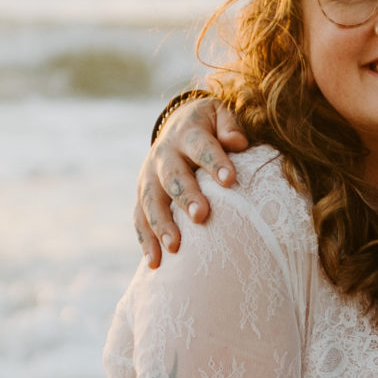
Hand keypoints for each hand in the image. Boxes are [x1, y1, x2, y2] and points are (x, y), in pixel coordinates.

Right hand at [133, 99, 249, 267]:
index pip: (201, 146)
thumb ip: (229, 125)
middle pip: (172, 176)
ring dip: (161, 224)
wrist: (177, 125)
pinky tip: (155, 262)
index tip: (230, 180)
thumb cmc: (210, 127)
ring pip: (150, 201)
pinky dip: (145, 240)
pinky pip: (139, 218)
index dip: (215, 162)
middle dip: (186, 196)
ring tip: (175, 247)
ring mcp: (149, 176)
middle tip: (201, 216)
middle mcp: (164, 154)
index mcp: (187, 133)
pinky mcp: (142, 195)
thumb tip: (238, 142)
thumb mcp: (219, 114)